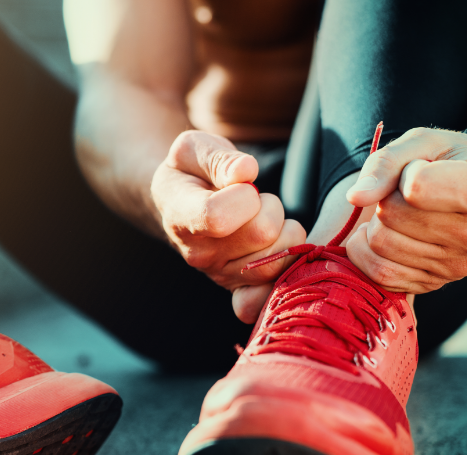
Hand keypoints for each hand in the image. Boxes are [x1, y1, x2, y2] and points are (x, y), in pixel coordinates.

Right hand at [151, 130, 305, 321]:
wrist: (181, 202)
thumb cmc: (190, 171)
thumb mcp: (192, 149)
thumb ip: (218, 158)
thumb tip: (246, 171)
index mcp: (181, 216)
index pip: (219, 217)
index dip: (244, 195)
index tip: (241, 182)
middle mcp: (198, 253)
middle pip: (262, 234)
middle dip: (271, 206)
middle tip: (256, 199)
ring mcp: (219, 274)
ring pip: (277, 259)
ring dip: (284, 232)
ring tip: (263, 219)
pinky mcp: (239, 287)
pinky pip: (271, 293)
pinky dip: (285, 271)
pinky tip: (277, 248)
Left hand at [344, 127, 466, 293]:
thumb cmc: (447, 160)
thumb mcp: (421, 143)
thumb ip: (384, 164)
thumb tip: (355, 198)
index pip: (415, 188)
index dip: (404, 173)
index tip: (420, 168)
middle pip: (392, 217)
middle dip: (387, 199)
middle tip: (405, 193)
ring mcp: (457, 266)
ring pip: (381, 245)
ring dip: (377, 224)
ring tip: (400, 212)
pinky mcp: (434, 284)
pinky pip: (380, 274)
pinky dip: (367, 251)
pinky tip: (384, 233)